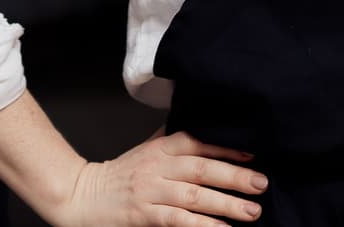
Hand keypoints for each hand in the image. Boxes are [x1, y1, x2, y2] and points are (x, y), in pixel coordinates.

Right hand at [53, 130, 265, 226]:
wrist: (82, 196)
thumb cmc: (121, 174)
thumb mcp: (147, 149)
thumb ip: (174, 139)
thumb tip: (207, 127)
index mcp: (160, 147)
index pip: (197, 141)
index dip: (226, 146)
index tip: (254, 153)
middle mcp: (157, 166)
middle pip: (201, 167)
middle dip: (234, 175)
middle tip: (261, 184)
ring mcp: (151, 191)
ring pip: (193, 195)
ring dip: (225, 203)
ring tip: (252, 211)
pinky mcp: (144, 215)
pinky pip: (178, 220)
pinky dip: (202, 225)